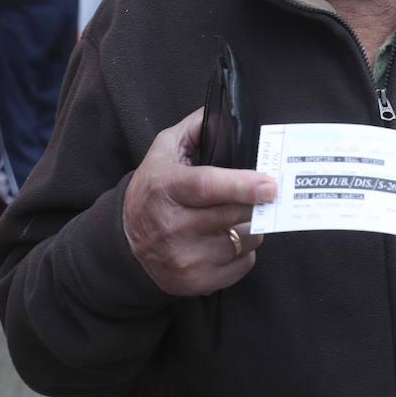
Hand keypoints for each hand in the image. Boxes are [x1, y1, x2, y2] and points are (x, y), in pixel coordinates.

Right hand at [122, 108, 277, 296]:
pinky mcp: (194, 283)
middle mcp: (171, 227)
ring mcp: (183, 259)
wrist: (125, 240)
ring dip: (251, 226)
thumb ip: (195, 128)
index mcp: (166, 189)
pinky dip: (244, 250)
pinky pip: (243, 264)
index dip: (243, 185)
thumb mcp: (164, 151)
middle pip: (234, 214)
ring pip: (245, 239)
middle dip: (256, 203)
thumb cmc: (153, 189)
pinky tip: (228, 239)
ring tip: (237, 217)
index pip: (208, 187)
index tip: (271, 185)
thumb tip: (224, 113)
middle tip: (262, 194)